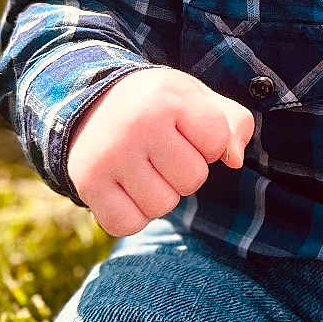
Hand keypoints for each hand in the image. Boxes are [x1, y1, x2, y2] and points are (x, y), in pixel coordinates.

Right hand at [66, 67, 254, 237]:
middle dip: (185, 171)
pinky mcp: (87, 183)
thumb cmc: (159, 105)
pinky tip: (125, 188)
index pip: (217, 143)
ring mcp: (108, 156)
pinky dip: (132, 215)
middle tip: (162, 152)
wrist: (92, 103)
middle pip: (192, 180)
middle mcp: (136, 124)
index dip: (209, 144)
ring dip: (160, 194)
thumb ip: (234, 122)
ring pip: (162, 206)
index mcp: (168, 97)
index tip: (187, 130)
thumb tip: (235, 161)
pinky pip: (127, 224)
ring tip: (143, 168)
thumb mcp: (198, 98)